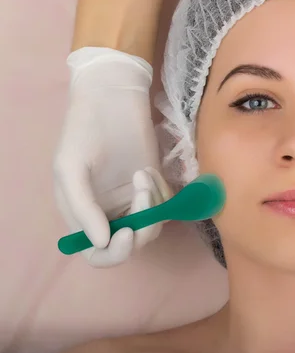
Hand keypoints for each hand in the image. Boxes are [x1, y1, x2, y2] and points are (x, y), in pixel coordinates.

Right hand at [53, 47, 169, 266]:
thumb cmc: (84, 131)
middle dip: (141, 229)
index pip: (98, 253)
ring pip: (152, 226)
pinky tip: (148, 170)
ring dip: (151, 205)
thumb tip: (101, 242)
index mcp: (83, 215)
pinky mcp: (154, 185)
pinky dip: (161, 192)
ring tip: (142, 173)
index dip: (114, 253)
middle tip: (143, 195)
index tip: (127, 234)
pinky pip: (165, 205)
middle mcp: (109, 213)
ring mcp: (133, 200)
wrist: (113, 99)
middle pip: (131, 244)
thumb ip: (84, 208)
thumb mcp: (71, 168)